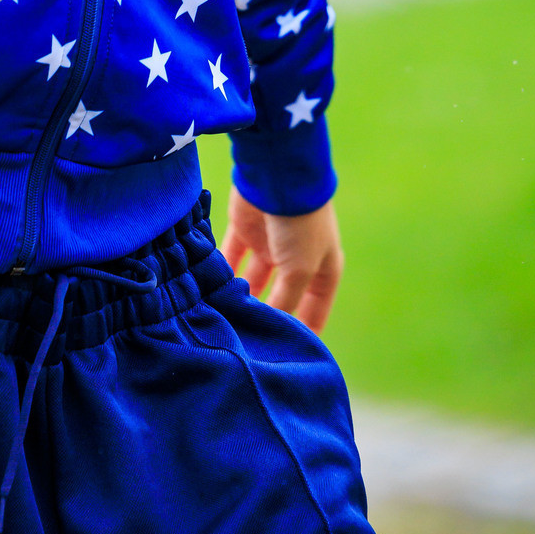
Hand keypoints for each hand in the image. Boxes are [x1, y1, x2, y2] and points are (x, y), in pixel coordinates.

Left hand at [220, 189, 342, 331]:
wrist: (278, 176)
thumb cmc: (300, 226)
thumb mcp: (300, 270)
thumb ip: (286, 301)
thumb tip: (272, 328)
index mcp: (323, 268)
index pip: (314, 309)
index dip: (305, 331)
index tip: (289, 358)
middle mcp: (297, 258)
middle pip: (281, 295)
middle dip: (266, 314)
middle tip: (247, 339)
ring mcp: (271, 243)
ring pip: (253, 278)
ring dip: (241, 295)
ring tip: (226, 317)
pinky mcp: (245, 229)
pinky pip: (231, 257)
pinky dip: (223, 272)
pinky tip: (211, 291)